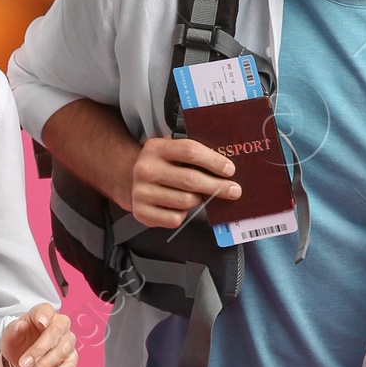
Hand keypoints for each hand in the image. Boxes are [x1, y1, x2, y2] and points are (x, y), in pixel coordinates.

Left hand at [0, 302, 77, 366]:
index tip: (40, 323)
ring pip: (62, 351)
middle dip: (38, 351)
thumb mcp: (9, 337)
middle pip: (55, 333)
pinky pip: (69, 366)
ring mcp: (68, 341)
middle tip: (24, 364)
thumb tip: (20, 325)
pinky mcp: (72, 357)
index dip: (45, 316)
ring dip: (44, 366)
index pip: (47, 310)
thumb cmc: (18, 342)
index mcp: (43, 313)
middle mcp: (60, 324)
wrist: (23, 358)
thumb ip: (13, 330)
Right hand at [122, 135, 241, 229]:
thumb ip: (194, 154)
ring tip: (197, 195)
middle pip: (190, 179)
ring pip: (185, 201)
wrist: (131, 181)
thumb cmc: (162, 165)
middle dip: (217, 186)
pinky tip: (179, 207)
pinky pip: (174, 218)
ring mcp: (141, 192)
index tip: (229, 170)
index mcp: (156, 148)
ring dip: (197, 200)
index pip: (190, 151)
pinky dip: (182, 215)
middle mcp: (145, 169)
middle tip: (234, 190)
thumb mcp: (172, 150)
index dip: (213, 161)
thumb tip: (225, 166)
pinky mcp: (141, 212)